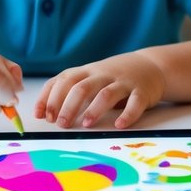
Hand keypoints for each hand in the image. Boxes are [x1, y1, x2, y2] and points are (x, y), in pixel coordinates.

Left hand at [35, 53, 164, 128]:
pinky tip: (120, 124)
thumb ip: (68, 91)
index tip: (41, 115)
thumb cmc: (112, 76)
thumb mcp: (89, 78)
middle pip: (81, 87)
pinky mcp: (142, 91)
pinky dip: (127, 114)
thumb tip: (42, 113)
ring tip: (86, 124)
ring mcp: (123, 82)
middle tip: (61, 124)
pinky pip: (135, 102)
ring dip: (94, 109)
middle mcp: (102, 75)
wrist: (149, 66)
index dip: (50, 97)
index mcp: (86, 72)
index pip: (63, 81)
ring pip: (106, 94)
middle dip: (68, 106)